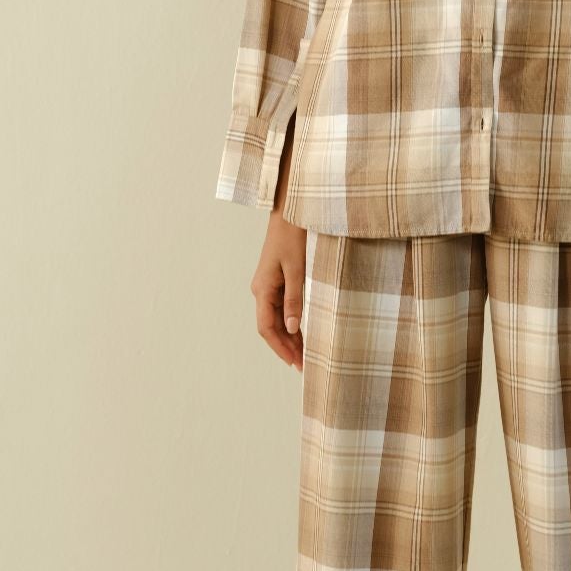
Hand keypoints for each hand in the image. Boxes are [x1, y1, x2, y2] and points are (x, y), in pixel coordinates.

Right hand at [249, 123, 307, 368]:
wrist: (293, 206)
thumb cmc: (295, 234)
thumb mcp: (298, 268)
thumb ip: (295, 299)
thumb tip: (292, 328)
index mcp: (262, 288)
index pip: (266, 328)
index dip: (281, 348)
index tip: (296, 364)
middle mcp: (262, 287)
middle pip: (271, 325)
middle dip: (286, 346)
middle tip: (305, 365)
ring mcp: (269, 282)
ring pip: (277, 316)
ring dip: (290, 334)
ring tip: (307, 351)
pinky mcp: (279, 275)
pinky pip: (282, 304)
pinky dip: (293, 319)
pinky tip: (305, 327)